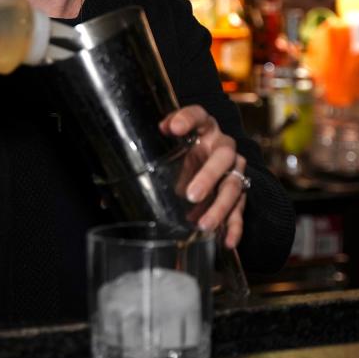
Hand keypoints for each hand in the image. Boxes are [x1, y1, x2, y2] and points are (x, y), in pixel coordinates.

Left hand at [159, 105, 247, 249]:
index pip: (198, 115)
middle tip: (190, 194)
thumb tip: (118, 183)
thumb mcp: (167, 149)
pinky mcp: (239, 192)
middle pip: (222, 157)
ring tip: (203, 225)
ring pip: (232, 186)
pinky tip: (227, 242)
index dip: (186, 119)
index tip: (171, 128)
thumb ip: (150, 156)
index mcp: (204, 128)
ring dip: (219, 207)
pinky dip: (234, 227)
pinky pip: (240, 210)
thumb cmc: (182, 152)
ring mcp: (233, 169)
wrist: (208, 162)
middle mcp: (222, 146)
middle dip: (208, 176)